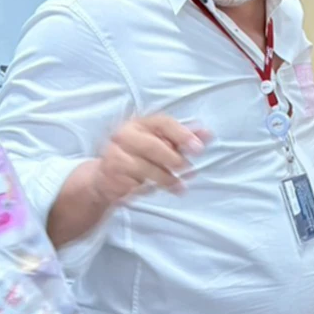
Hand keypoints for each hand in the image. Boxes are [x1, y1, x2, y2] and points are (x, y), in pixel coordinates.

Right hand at [90, 116, 208, 205]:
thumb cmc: (139, 156)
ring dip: (166, 178)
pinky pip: (134, 184)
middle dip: (173, 158)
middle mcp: (124, 135)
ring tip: (179, 185)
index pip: (163, 123)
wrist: (105, 177)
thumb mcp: (160, 143)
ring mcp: (115, 156)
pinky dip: (148, 189)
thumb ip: (183, 138)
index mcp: (139, 123)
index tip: (199, 147)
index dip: (182, 134)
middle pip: (152, 146)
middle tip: (188, 168)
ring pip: (144, 168)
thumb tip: (208, 134)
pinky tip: (154, 190)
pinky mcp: (111, 177)